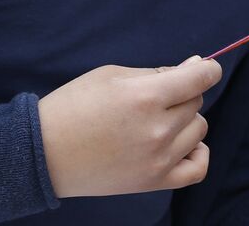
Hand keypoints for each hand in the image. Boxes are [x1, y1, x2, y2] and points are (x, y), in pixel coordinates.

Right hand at [37, 57, 221, 197]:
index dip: (207, 69)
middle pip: (196, 102)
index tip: (202, 69)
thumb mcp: (113, 76)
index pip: (202, 78)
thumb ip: (159, 72)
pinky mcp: (152, 182)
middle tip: (150, 99)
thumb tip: (197, 66)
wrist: (42, 153)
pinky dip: (197, 153)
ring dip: (183, 121)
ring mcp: (157, 159)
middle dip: (180, 95)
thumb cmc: (74, 106)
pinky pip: (197, 168)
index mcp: (147, 97)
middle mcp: (157, 129)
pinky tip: (182, 144)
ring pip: (198, 129)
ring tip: (154, 121)